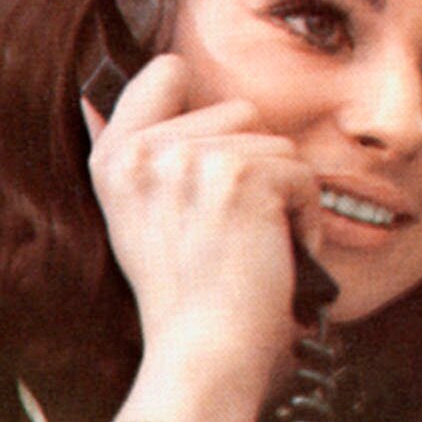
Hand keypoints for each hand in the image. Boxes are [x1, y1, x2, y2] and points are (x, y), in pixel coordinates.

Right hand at [85, 55, 319, 421]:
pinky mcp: (241, 176)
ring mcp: (192, 160)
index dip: (201, 100)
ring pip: (278, 144)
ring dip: (282, 194)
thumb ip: (147, 150)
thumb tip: (166, 72)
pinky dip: (306, 217)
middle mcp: (145, 151)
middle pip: (240, 110)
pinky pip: (304, 175)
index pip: (166, 72)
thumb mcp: (141, 214)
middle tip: (231, 228)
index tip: (209, 148)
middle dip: (254, 165)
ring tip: (251, 244)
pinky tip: (275, 254)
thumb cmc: (186, 293)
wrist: (204, 349)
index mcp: (115, 158)